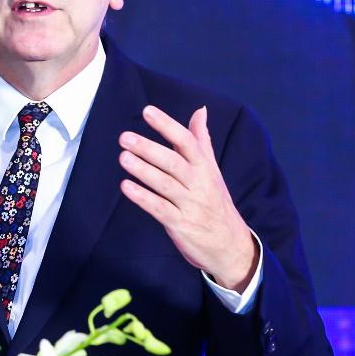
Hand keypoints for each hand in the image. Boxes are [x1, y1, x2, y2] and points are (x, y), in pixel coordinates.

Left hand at [118, 105, 258, 290]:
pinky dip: (143, 198)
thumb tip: (199, 110)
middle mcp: (199, 184)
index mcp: (205, 168)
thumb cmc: (216, 202)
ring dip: (143, 170)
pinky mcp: (181, 225)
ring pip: (165, 184)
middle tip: (125, 137)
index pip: (187, 141)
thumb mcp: (212, 170)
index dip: (167, 125)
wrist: (230, 245)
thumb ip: (201, 140)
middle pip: (174, 162)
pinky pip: (160, 209)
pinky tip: (126, 187)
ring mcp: (190, 205)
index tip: (148, 111)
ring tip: (124, 157)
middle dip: (149, 149)